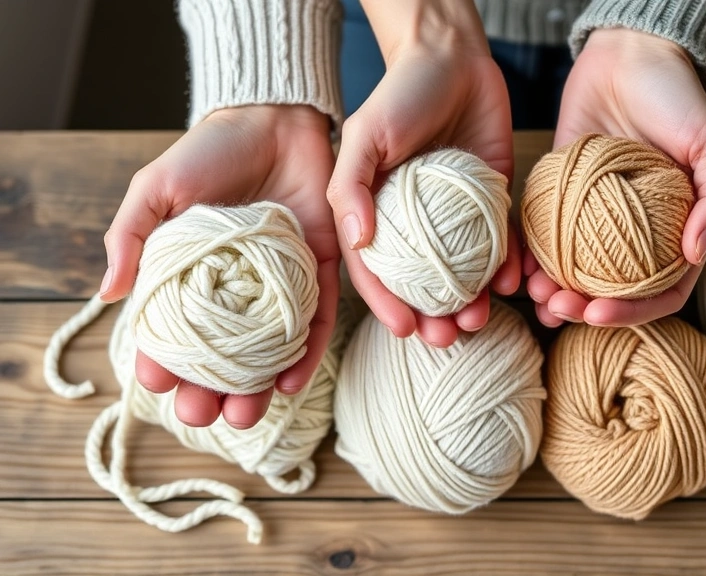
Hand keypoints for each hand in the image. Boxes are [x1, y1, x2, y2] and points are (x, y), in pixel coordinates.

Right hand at [101, 105, 339, 428]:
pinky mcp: (319, 270)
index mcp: (192, 272)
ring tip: (247, 415)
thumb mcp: (158, 188)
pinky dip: (306, 353)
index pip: (175, 330)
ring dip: (258, 387)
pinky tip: (293, 381)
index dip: (165, 361)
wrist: (275, 119)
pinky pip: (316, 320)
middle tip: (206, 414)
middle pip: (224, 353)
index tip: (159, 383)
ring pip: (269, 349)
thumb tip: (109, 293)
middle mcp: (237, 287)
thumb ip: (133, 235)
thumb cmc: (210, 151)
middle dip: (212, 390)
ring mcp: (279, 282)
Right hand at [327, 0, 519, 347]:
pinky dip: (509, 264)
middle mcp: (417, 222)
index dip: (387, 305)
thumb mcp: (365, 134)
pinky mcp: (494, 200)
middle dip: (435, 316)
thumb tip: (358, 240)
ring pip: (465, 271)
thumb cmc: (402, 92)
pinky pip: (503, 241)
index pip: (378, 271)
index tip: (405, 331)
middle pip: (424, 283)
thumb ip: (351, 185)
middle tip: (449, 337)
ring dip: (472, 300)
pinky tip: (514, 282)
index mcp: (378, 212)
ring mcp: (458, 215)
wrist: (454, 57)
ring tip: (481, 319)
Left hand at [526, 28, 705, 327]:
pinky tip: (519, 269)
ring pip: (575, 271)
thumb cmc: (678, 96)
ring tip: (535, 298)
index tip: (598, 313)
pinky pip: (546, 234)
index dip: (632, 312)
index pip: (660, 291)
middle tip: (557, 308)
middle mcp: (637, 231)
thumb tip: (696, 254)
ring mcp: (596, 215)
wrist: (630, 53)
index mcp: (677, 229)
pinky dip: (533, 257)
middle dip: (584, 309)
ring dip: (555, 292)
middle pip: (612, 291)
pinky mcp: (562, 193)